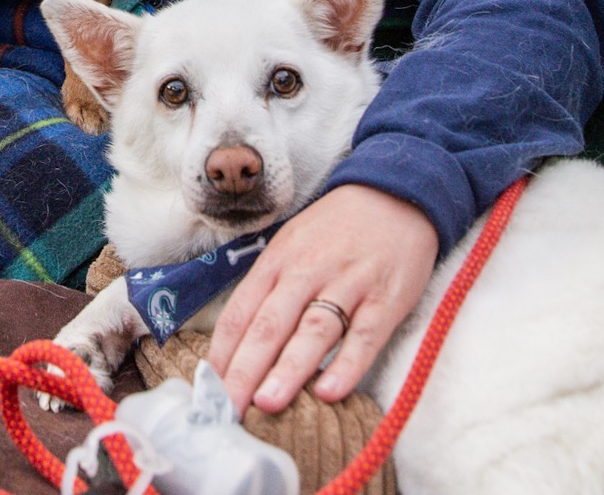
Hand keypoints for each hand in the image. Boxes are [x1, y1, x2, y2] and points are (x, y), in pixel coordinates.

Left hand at [208, 184, 438, 414]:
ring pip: (313, 331)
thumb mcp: (291, 246)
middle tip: (227, 408)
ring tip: (267, 403)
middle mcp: (307, 272)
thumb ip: (269, 289)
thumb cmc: (336, 229)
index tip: (208, 389)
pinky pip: (365, 335)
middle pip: (270, 325)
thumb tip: (237, 346)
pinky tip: (329, 392)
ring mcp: (348, 284)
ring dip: (289, 370)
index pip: (241, 312)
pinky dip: (347, 365)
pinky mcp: (386, 298)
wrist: (395, 194)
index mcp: (278, 261)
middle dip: (245, 369)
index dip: (222, 352)